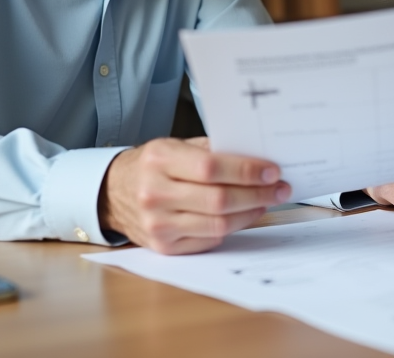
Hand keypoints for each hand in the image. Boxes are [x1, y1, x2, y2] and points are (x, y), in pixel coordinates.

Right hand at [98, 137, 290, 254]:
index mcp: (159, 160)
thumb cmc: (152, 165)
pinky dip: (234, 227)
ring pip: (217, 224)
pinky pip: (209, 239)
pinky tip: (247, 214)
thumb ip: (211, 150)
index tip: (272, 170)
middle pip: (219, 199)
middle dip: (257, 194)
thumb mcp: (174, 145)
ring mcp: (158, 224)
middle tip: (280, 188)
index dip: (246, 171)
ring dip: (251, 212)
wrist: (113, 193)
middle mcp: (155, 194)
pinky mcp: (164, 247)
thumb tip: (256, 157)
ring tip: (268, 200)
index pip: (211, 168)